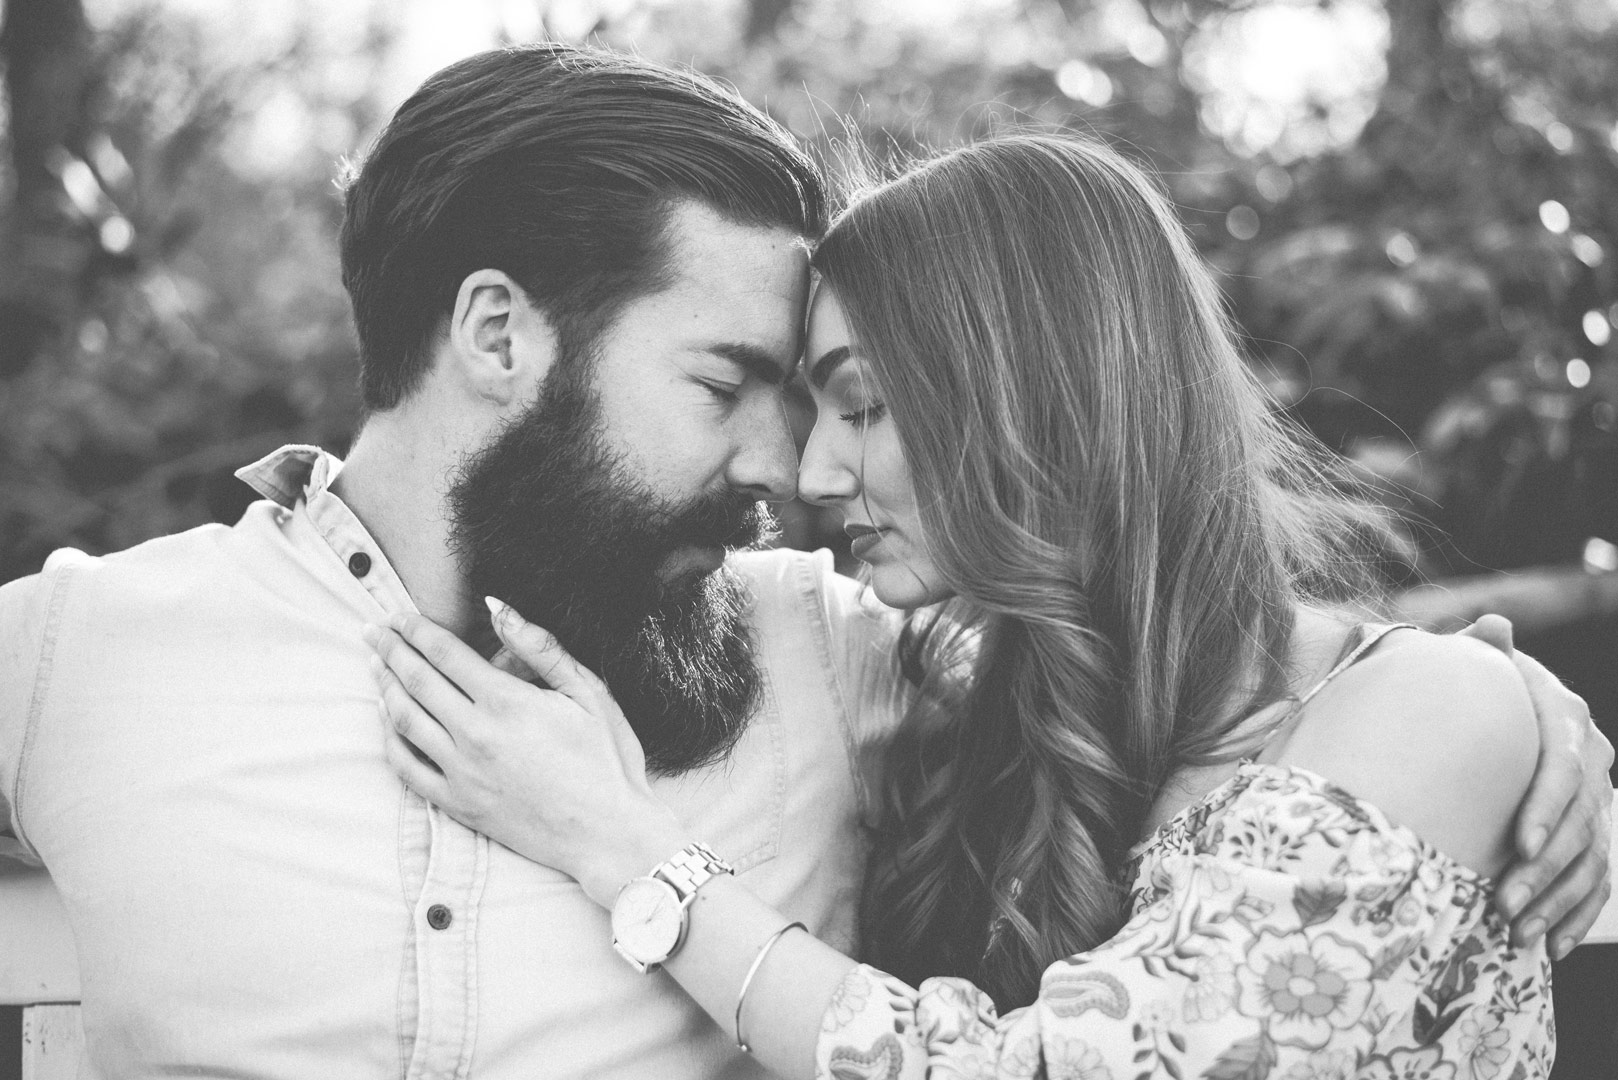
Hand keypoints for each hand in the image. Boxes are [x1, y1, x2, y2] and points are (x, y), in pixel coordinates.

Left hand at [364, 599, 689, 906]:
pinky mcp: (459, 804)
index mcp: (507, 702)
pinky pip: (408, 768)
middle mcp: (476, 735)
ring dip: (384, 687)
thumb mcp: (588, 693)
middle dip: (390, 649)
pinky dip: (391, 739)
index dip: (416, 628)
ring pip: (405, 720)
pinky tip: (387, 720)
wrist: (608, 834)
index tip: (398, 614)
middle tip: (372, 629)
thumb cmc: (607, 760)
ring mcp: (462, 772)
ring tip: (374, 665)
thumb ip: (541, 647)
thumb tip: (498, 607)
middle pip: (416, 680)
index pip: (445, 653)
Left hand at [1456, 615, 1613, 954]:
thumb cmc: (1471, 680)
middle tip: (1503, 903)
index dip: (1545, 808)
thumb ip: (1481, 650)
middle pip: (1579, 824)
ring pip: (1591, 858)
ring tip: (1518, 933)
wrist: (1489, 700)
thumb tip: (1493, 626)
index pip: (1563, 769)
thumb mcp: (1476, 663)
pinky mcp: (1590, 831)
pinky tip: (1552, 946)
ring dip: (1558, 901)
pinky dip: (1577, 915)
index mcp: (1565, 719)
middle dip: (1544, 869)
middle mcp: (1591, 759)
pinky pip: (1596, 880)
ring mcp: (1596, 798)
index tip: (1518, 844)